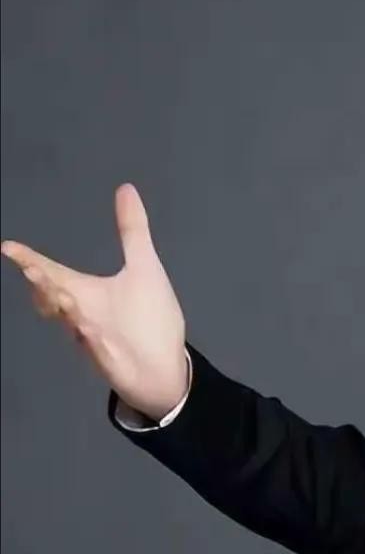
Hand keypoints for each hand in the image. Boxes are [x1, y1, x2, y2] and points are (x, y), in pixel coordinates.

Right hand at [2, 183, 187, 418]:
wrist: (160, 365)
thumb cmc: (146, 315)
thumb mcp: (144, 266)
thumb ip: (132, 230)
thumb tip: (125, 188)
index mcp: (84, 290)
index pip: (51, 272)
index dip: (29, 260)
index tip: (8, 247)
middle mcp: (82, 312)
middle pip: (53, 296)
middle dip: (43, 283)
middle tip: (33, 269)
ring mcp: (94, 335)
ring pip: (71, 321)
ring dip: (65, 309)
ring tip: (62, 296)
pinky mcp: (110, 355)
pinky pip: (96, 347)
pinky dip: (92, 338)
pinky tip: (92, 331)